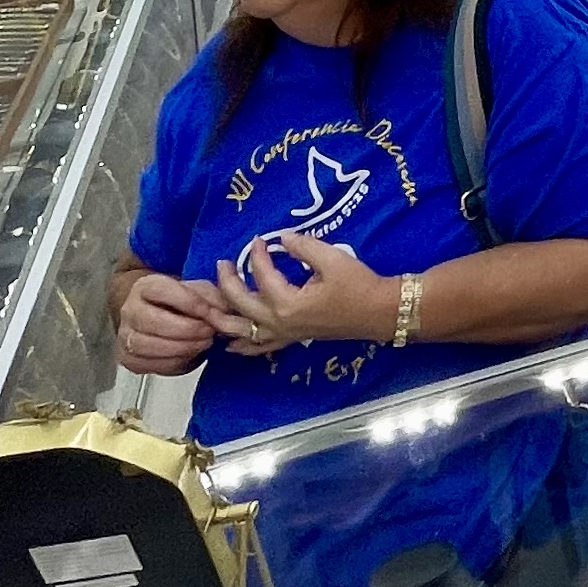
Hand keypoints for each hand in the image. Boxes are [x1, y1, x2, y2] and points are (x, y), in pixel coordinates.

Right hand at [114, 272, 220, 375]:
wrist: (160, 318)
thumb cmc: (181, 304)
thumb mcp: (200, 291)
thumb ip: (212, 297)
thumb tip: (222, 310)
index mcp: (145, 286)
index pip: (161, 290)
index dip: (188, 302)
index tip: (209, 312)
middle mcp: (130, 309)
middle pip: (152, 321)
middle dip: (186, 329)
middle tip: (209, 332)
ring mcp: (125, 335)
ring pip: (148, 345)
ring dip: (181, 348)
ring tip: (202, 344)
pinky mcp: (128, 358)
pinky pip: (148, 365)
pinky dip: (172, 363)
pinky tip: (189, 355)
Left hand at [213, 231, 385, 351]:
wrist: (378, 312)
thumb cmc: (357, 285)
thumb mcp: (331, 259)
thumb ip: (302, 247)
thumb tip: (280, 239)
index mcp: (287, 304)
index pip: (261, 275)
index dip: (256, 255)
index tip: (258, 239)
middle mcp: (279, 323)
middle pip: (240, 304)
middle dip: (227, 282)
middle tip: (222, 263)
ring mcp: (284, 334)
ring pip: (242, 332)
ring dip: (223, 318)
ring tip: (209, 305)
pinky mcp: (292, 338)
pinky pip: (259, 347)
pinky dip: (242, 346)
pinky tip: (230, 344)